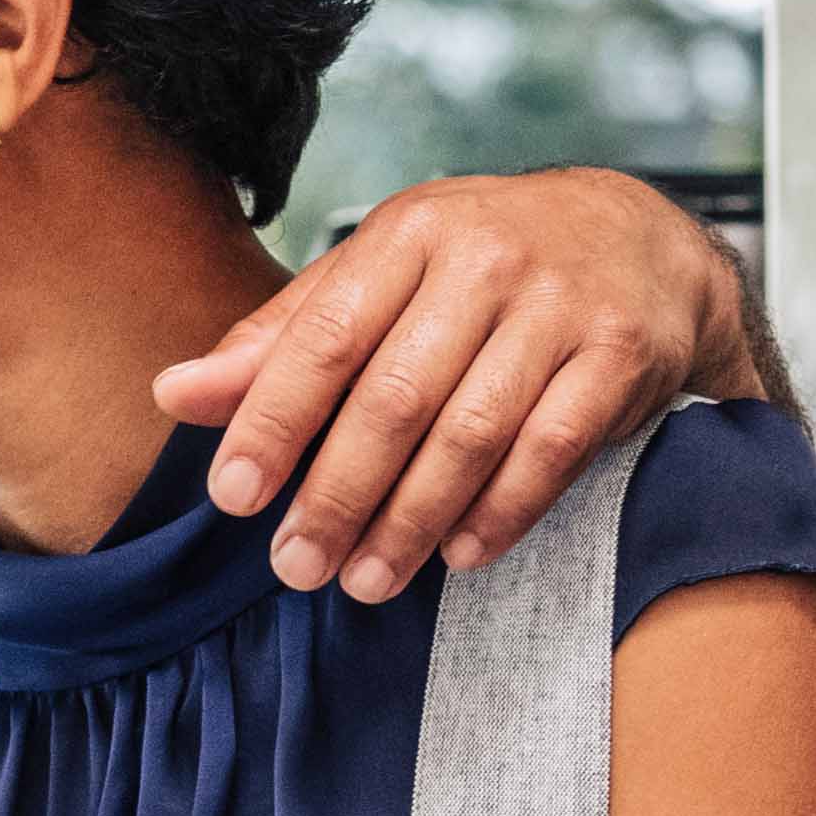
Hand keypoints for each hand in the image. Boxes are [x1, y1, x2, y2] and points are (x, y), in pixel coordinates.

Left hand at [159, 171, 753, 598]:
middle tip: (297, 566)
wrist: (640, 238)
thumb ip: (280, 340)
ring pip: (471, 434)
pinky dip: (500, 511)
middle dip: (337, 495)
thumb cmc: (478, 266)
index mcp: (408, 235)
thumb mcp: (377, 275)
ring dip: (411, 521)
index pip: (324, 339)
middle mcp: (486, 261)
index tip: (234, 498)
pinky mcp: (622, 354)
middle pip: (394, 398)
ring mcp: (561, 306)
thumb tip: (174, 394)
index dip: (272, 423)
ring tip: (366, 580)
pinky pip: (552, 450)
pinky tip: (458, 554)